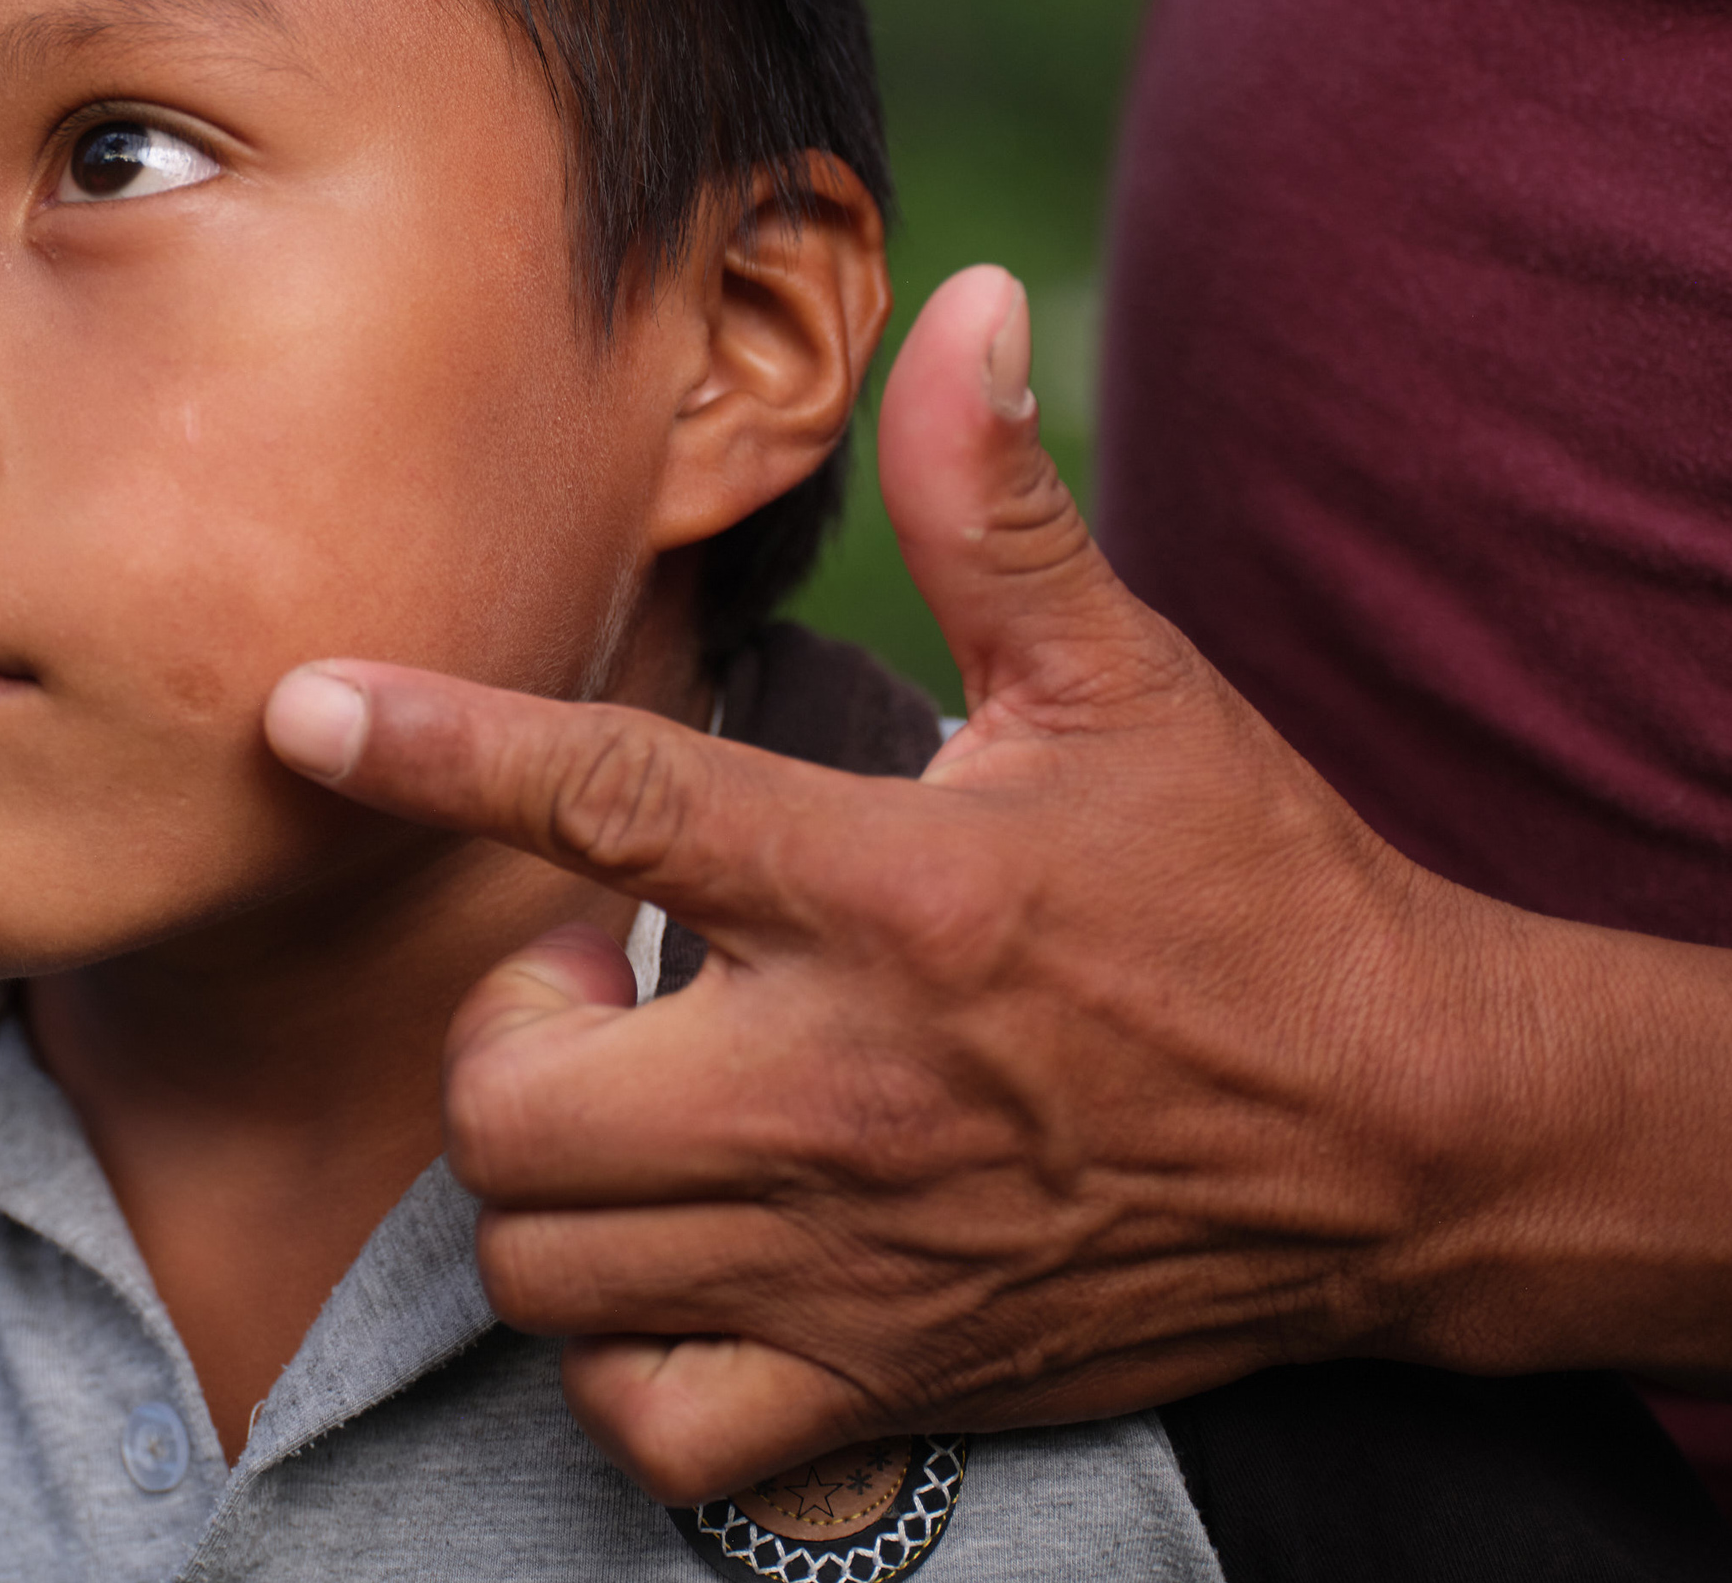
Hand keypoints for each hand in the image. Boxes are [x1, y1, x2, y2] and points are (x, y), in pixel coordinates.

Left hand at [263, 265, 1561, 1500]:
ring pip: (549, 1270)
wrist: (1421, 1141)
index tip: (310, 710)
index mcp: (898, 893)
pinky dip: (618, 1359)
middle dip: (500, 1032)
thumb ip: (996, 506)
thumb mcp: (1127, 682)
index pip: (616, 799)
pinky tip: (673, 1261)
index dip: (438, 746)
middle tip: (598, 980)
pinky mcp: (893, 1380)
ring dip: (544, 1182)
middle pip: (515, 1102)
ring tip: (636, 1106)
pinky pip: (654, 1427)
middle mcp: (850, 1092)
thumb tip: (958, 304)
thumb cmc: (1258, 893)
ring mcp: (860, 1259)